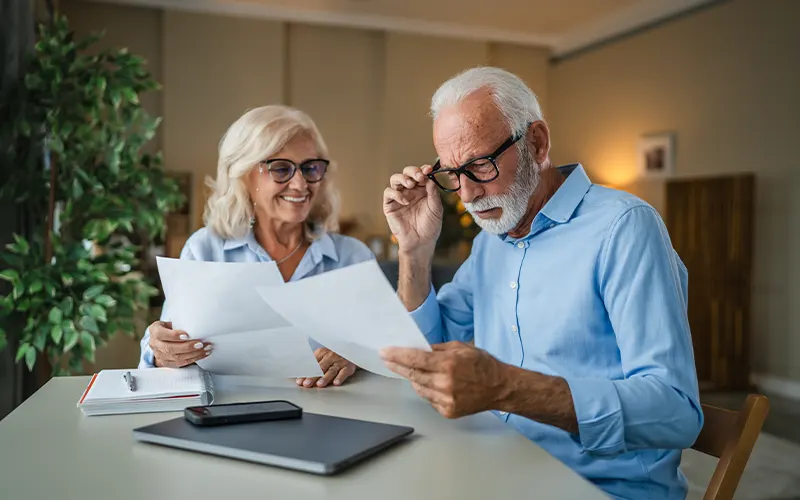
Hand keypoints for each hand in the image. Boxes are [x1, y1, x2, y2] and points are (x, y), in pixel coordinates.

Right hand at [148, 321, 211, 367]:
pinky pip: (181, 363)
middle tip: (201, 344)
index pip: (161, 334)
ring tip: (206, 348)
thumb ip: (179, 323)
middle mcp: (155, 344)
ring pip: (177, 357)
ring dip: (194, 354)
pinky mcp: (166, 363)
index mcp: (155, 330)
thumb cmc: (169, 328)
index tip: (187, 335)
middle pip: (169, 348)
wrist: (161, 340)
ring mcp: (159, 355)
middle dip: (187, 347)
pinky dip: (194, 358)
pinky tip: (203, 354)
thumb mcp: (170, 322)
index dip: (174, 336)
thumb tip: (197, 323)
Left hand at [296, 348, 356, 387]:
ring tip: (320, 384)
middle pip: (320, 367)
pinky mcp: (349, 366)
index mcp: (322, 353)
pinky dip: (340, 377)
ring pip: (332, 370)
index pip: (312, 364)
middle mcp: (331, 356)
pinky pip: (344, 372)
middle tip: (307, 383)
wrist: (351, 350)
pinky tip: (336, 383)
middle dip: (313, 376)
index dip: (305, 372)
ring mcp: (340, 361)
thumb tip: (300, 377)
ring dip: (325, 378)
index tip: (299, 380)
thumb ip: (313, 364)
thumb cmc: (334, 355)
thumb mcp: (323, 355)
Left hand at [380, 342, 508, 417]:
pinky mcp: (448, 411)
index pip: (415, 359)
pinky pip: (429, 399)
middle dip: (397, 366)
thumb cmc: (483, 365)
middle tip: (388, 360)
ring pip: (419, 388)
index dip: (397, 355)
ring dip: (413, 379)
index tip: (385, 352)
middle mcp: (445, 383)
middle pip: (413, 375)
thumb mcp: (461, 347)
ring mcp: (446, 399)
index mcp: (448, 364)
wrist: (500, 387)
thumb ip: (438, 349)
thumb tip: (420, 349)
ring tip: (413, 371)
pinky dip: (426, 390)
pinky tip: (431, 384)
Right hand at [383, 165, 442, 256]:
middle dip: (413, 171)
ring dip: (402, 178)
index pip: (421, 174)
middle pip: (407, 173)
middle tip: (419, 176)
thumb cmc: (430, 226)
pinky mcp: (390, 205)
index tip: (428, 169)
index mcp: (422, 189)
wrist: (421, 242)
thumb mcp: (436, 208)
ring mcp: (399, 197)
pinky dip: (396, 193)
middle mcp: (410, 191)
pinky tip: (405, 201)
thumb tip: (429, 178)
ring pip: (395, 179)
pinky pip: (388, 193)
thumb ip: (433, 192)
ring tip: (410, 184)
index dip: (423, 169)